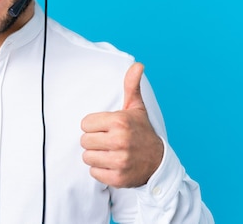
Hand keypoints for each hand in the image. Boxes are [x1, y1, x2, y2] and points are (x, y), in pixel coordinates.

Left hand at [80, 62, 163, 187]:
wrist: (159, 162)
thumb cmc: (141, 131)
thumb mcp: (136, 107)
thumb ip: (131, 85)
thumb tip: (137, 64)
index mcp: (120, 122)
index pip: (85, 124)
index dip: (94, 126)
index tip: (106, 128)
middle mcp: (120, 141)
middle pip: (84, 141)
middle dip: (94, 141)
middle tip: (108, 141)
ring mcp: (119, 161)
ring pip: (87, 157)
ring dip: (96, 156)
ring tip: (109, 152)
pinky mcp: (118, 178)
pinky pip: (94, 173)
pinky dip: (100, 171)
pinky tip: (112, 164)